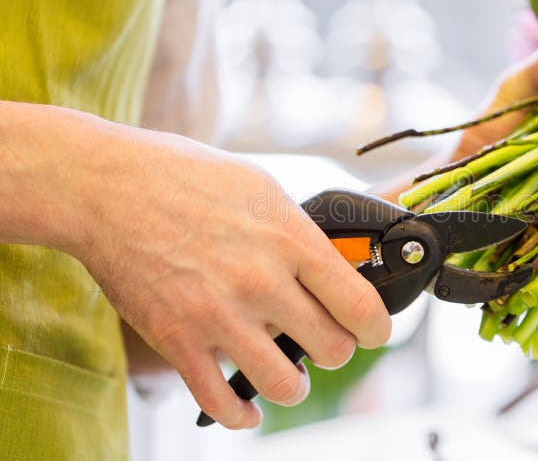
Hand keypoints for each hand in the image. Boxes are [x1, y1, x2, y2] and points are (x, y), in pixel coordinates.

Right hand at [69, 124, 390, 428]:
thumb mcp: (261, 188)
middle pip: (332, 348)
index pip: (360, 305)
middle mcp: (260, 281)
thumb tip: (330, 261)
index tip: (373, 330)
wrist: (107, 188)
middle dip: (336, 349)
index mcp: (289, 239)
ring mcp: (218, 315)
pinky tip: (247, 408)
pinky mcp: (178, 340)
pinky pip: (220, 401)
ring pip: (285, 385)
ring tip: (289, 373)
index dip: (377, 327)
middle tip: (325, 340)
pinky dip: (240, 414)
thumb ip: (298, 231)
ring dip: (295, 385)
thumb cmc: (184, 176)